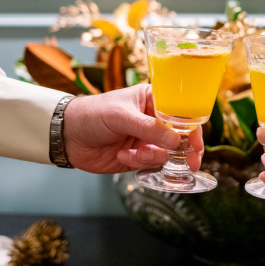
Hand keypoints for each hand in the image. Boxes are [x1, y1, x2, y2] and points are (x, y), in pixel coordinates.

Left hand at [62, 84, 203, 173]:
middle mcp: (153, 121)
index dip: (193, 129)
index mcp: (153, 100)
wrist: (66, 135)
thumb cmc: (93, 114)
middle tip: (190, 163)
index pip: (182, 113)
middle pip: (180, 137)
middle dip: (184, 151)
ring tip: (133, 153)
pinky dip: (138, 163)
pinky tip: (121, 156)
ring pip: (165, 154)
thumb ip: (149, 128)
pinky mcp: (137, 157)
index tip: (197, 145)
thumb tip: (176, 141)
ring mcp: (146, 140)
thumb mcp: (121, 116)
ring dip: (152, 157)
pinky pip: (149, 165)